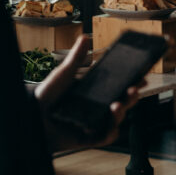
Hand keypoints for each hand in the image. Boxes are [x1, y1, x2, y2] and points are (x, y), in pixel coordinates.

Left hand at [35, 35, 141, 151]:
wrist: (33, 116)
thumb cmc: (47, 95)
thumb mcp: (63, 74)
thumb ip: (76, 58)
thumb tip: (85, 37)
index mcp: (95, 92)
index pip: (118, 87)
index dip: (132, 82)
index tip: (142, 74)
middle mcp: (98, 107)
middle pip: (122, 102)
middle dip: (132, 96)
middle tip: (135, 87)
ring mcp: (95, 122)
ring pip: (116, 119)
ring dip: (121, 112)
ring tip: (117, 104)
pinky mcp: (90, 137)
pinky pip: (106, 136)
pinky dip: (110, 131)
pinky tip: (109, 123)